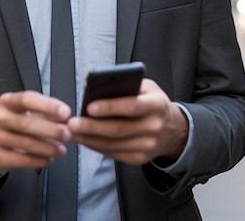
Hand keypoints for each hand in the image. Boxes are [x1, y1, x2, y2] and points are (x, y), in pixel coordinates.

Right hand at [0, 91, 72, 174]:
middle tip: (67, 134)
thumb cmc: (12, 122)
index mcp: (7, 101)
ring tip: (61, 150)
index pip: (27, 99)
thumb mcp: (24, 110)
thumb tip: (65, 118)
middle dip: (51, 129)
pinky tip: (48, 159)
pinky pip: (19, 160)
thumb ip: (44, 111)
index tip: (65, 113)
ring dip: (47, 148)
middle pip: (26, 123)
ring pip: (24, 143)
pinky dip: (37, 161)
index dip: (48, 106)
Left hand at [67, 79, 188, 164]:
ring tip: (72, 132)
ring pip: (113, 144)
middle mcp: (154, 126)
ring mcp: (148, 145)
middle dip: (92, 127)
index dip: (110, 107)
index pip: (131, 106)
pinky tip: (85, 140)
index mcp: (156, 104)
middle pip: (118, 129)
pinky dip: (97, 147)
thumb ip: (127, 85)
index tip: (89, 107)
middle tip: (72, 123)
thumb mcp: (146, 87)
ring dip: (90, 139)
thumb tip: (97, 86)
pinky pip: (114, 154)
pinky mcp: (140, 158)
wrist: (172, 129)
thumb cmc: (152, 102)